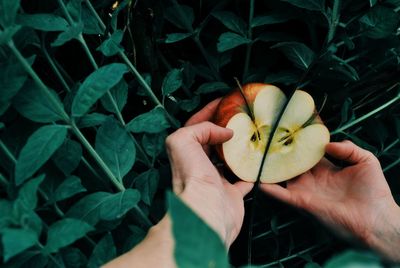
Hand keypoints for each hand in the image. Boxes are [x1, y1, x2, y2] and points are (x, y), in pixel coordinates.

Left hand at [166, 99, 252, 245]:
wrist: (207, 211)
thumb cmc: (192, 177)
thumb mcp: (183, 141)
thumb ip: (199, 128)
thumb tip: (225, 132)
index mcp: (187, 153)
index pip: (196, 126)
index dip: (208, 112)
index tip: (224, 100)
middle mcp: (200, 167)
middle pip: (212, 143)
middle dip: (224, 129)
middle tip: (240, 118)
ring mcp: (216, 181)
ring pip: (228, 161)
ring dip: (238, 149)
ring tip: (252, 135)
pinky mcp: (232, 195)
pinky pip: (244, 180)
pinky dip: (251, 172)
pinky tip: (258, 162)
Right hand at [261, 140, 399, 260]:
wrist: (375, 219)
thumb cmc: (374, 191)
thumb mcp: (366, 160)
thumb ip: (348, 148)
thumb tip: (326, 144)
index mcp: (326, 168)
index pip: (307, 153)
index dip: (299, 142)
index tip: (288, 129)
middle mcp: (312, 178)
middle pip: (291, 163)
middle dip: (280, 152)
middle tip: (266, 138)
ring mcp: (305, 190)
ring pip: (282, 176)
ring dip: (269, 168)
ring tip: (256, 155)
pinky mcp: (301, 201)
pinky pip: (280, 194)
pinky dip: (268, 187)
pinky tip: (256, 178)